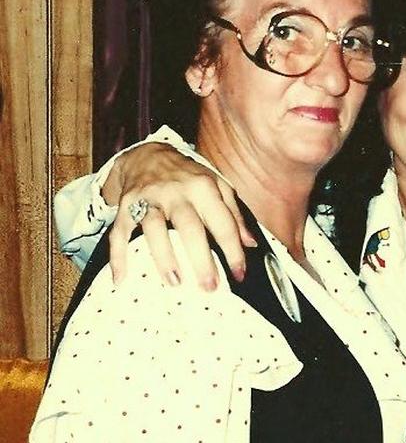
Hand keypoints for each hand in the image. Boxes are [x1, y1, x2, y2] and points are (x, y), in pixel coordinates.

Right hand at [104, 142, 255, 288]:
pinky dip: (118, 255)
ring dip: (164, 258)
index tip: (239, 274)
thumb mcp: (218, 186)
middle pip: (189, 228)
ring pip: (154, 229)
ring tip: (175, 283)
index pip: (223, 223)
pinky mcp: (127, 204)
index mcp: (204, 187)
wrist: (149, 154)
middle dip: (201, 259)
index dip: (233, 250)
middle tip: (210, 287)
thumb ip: (234, 215)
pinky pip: (119, 231)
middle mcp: (177, 192)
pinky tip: (121, 279)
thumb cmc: (190, 177)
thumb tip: (251, 244)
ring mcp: (150, 198)